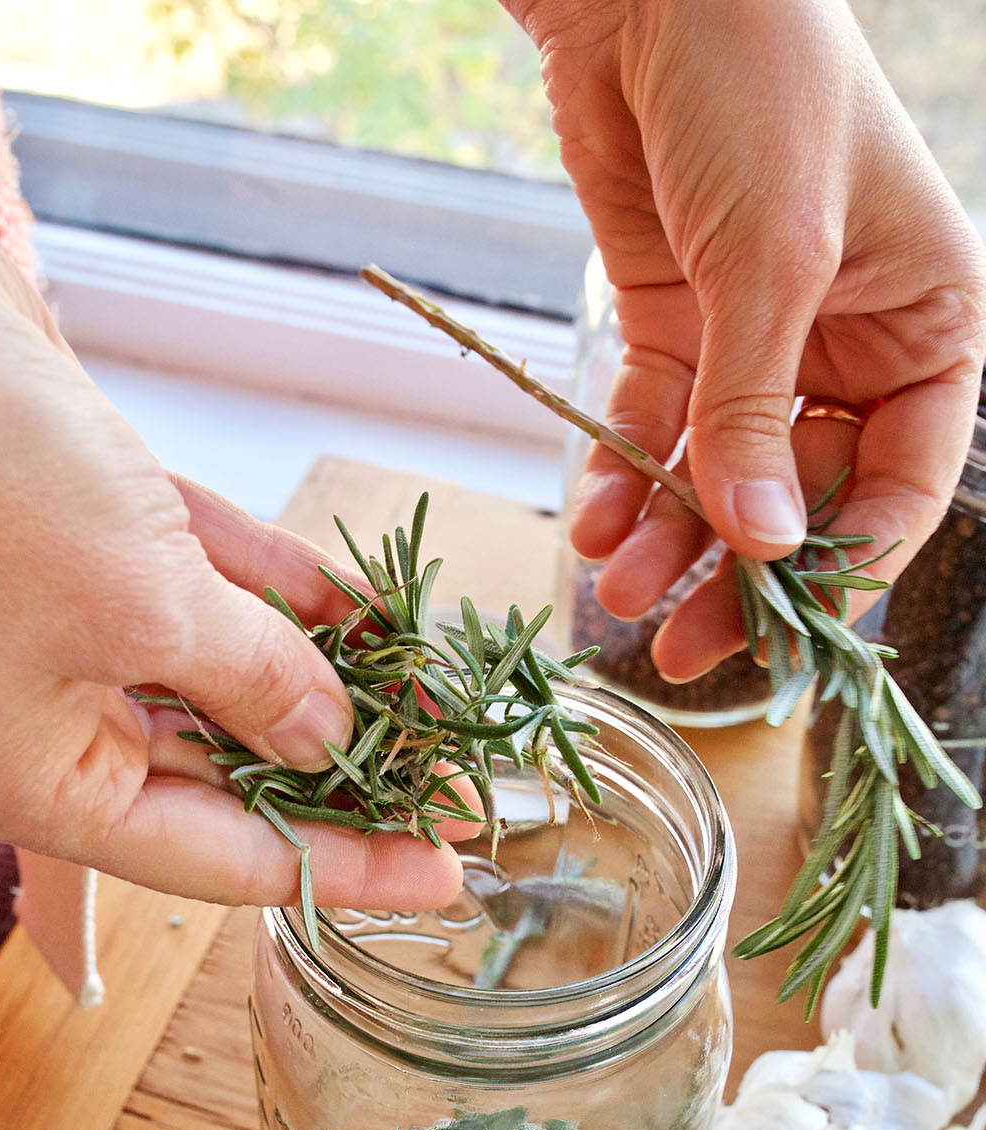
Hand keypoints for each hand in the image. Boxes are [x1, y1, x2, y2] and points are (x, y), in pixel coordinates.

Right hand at [0, 124, 462, 912]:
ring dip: (329, 679)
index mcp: (41, 782)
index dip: (349, 865)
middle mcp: (51, 719)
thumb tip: (332, 741)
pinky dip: (281, 594)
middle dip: (351, 772)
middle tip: (464, 778)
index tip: (450, 871)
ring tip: (442, 700)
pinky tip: (374, 611)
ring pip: (225, 673)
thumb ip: (261, 684)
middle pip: (231, 773)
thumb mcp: (149, 611)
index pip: (226, 857)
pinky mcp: (83, 535)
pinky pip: (205, 584)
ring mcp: (63, 624)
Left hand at [506, 0, 985, 676]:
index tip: (786, 632)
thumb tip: (764, 547)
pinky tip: (595, 524)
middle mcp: (849, 346)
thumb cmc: (760, 87)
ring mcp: (758, 341)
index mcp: (927, 326)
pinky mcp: (676, 324)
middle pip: (801, 496)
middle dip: (738, 575)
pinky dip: (624, 477)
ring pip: (720, 476)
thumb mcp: (774, 259)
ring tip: (617, 593)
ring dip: (670, 540)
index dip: (846, 565)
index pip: (903, 481)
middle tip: (680, 650)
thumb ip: (759, 412)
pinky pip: (655, 428)